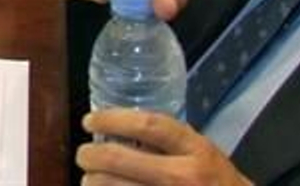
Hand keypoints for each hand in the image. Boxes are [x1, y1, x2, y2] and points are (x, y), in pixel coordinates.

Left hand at [78, 110, 249, 185]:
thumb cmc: (215, 182)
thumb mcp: (201, 154)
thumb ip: (166, 142)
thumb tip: (115, 131)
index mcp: (196, 150)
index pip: (146, 125)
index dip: (111, 119)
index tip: (89, 121)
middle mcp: (184, 176)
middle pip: (117, 159)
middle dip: (89, 155)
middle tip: (84, 155)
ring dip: (92, 182)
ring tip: (90, 179)